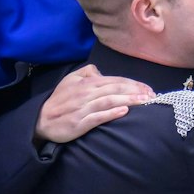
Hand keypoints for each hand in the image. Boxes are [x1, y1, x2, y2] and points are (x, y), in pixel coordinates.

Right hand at [34, 65, 152, 143]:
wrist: (42, 120)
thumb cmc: (60, 100)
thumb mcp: (70, 80)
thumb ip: (87, 72)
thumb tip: (101, 71)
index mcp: (86, 83)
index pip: (114, 80)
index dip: (133, 84)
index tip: (148, 88)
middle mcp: (85, 94)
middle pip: (115, 89)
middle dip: (135, 91)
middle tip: (152, 95)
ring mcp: (82, 109)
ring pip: (109, 101)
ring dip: (128, 101)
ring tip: (144, 101)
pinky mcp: (79, 123)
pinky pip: (97, 117)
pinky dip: (111, 113)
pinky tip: (124, 112)